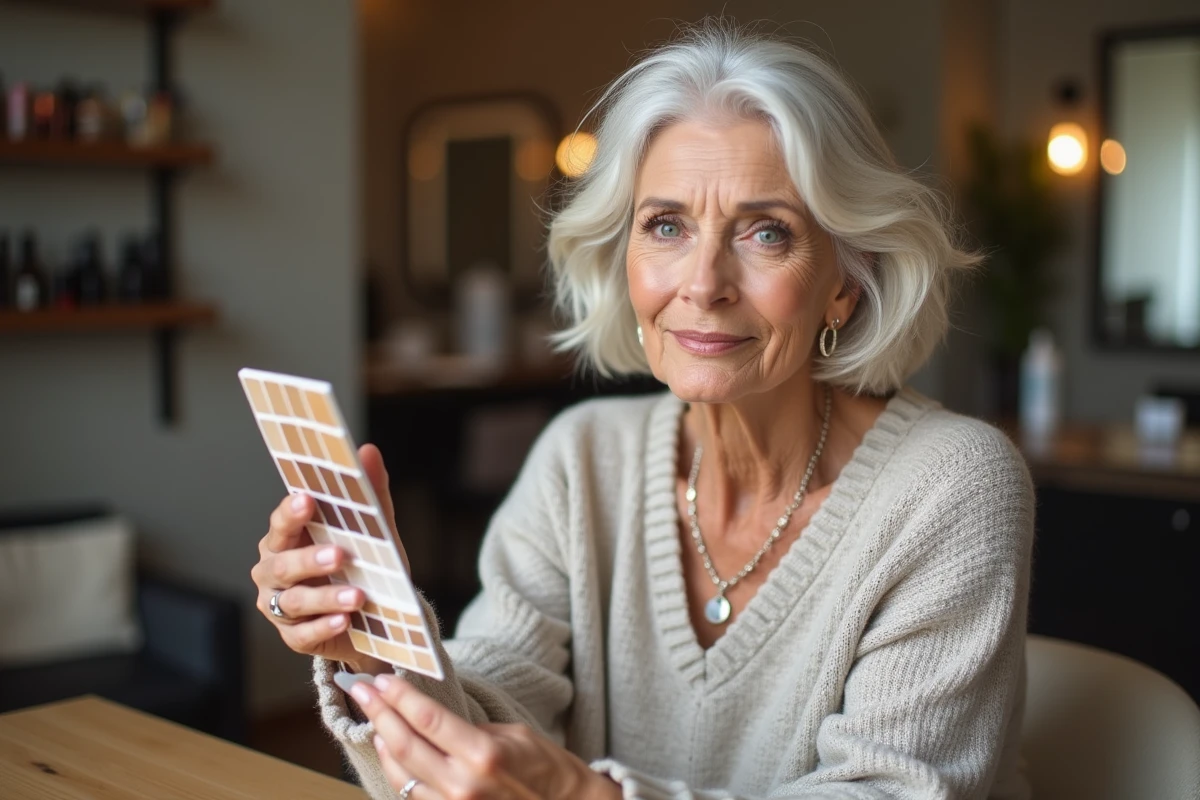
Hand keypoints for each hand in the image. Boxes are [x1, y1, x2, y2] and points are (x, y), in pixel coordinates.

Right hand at [250, 443, 406, 674]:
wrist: (374, 619)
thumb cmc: (362, 567)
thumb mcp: (373, 534)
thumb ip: (371, 496)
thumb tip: (369, 451)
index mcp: (286, 539)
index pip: (281, 523)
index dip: (291, 512)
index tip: (308, 500)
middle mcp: (273, 571)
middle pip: (282, 564)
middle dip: (310, 559)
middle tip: (340, 555)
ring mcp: (279, 607)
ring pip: (293, 601)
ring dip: (326, 598)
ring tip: (357, 596)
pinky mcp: (293, 637)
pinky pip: (302, 633)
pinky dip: (324, 626)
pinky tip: (346, 621)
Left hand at [348, 675, 620, 799]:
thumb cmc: (547, 769)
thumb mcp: (513, 735)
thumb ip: (469, 731)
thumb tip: (435, 722)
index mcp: (483, 754)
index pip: (427, 719)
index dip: (399, 697)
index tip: (382, 680)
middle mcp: (463, 785)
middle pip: (404, 745)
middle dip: (379, 714)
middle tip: (363, 691)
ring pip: (401, 774)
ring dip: (383, 743)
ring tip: (375, 719)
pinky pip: (414, 795)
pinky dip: (398, 772)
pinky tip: (391, 753)